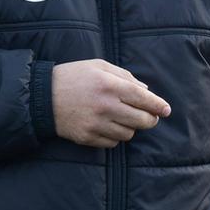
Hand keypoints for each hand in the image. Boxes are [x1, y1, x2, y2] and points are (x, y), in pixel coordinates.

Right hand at [52, 60, 170, 148]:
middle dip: (150, 120)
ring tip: (122, 119)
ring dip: (131, 128)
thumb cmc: (73, 77)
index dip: (159, 106)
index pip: (145, 100)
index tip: (167, 110)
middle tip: (149, 117)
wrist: (42, 97)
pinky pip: (113, 143)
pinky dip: (115, 137)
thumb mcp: (98, 66)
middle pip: (142, 121)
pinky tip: (108, 126)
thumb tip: (146, 92)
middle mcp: (106, 106)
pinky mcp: (88, 138)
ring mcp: (97, 124)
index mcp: (110, 85)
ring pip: (129, 134)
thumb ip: (125, 76)